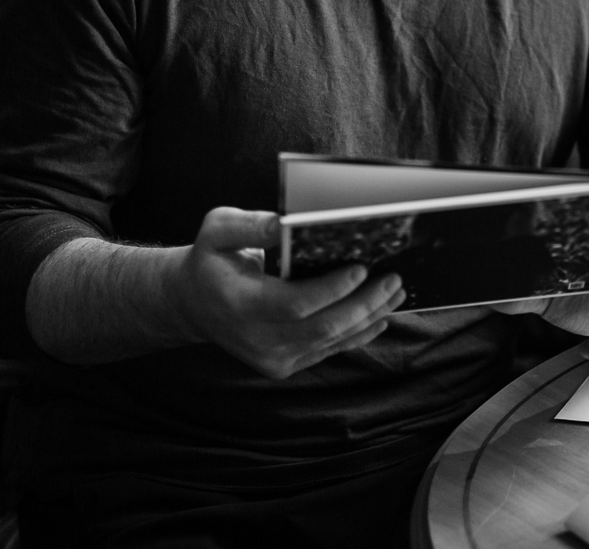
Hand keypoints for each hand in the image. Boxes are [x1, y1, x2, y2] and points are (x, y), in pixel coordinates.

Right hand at [166, 206, 405, 379]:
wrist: (192, 303)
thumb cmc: (210, 260)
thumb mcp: (218, 230)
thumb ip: (250, 226)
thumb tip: (285, 224)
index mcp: (240, 305)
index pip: (294, 304)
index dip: (331, 290)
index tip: (361, 268)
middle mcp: (256, 339)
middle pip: (321, 328)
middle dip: (363, 304)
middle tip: (393, 279)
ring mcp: (272, 358)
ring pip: (330, 341)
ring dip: (368, 317)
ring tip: (396, 292)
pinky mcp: (284, 364)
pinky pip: (328, 350)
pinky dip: (357, 333)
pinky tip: (380, 316)